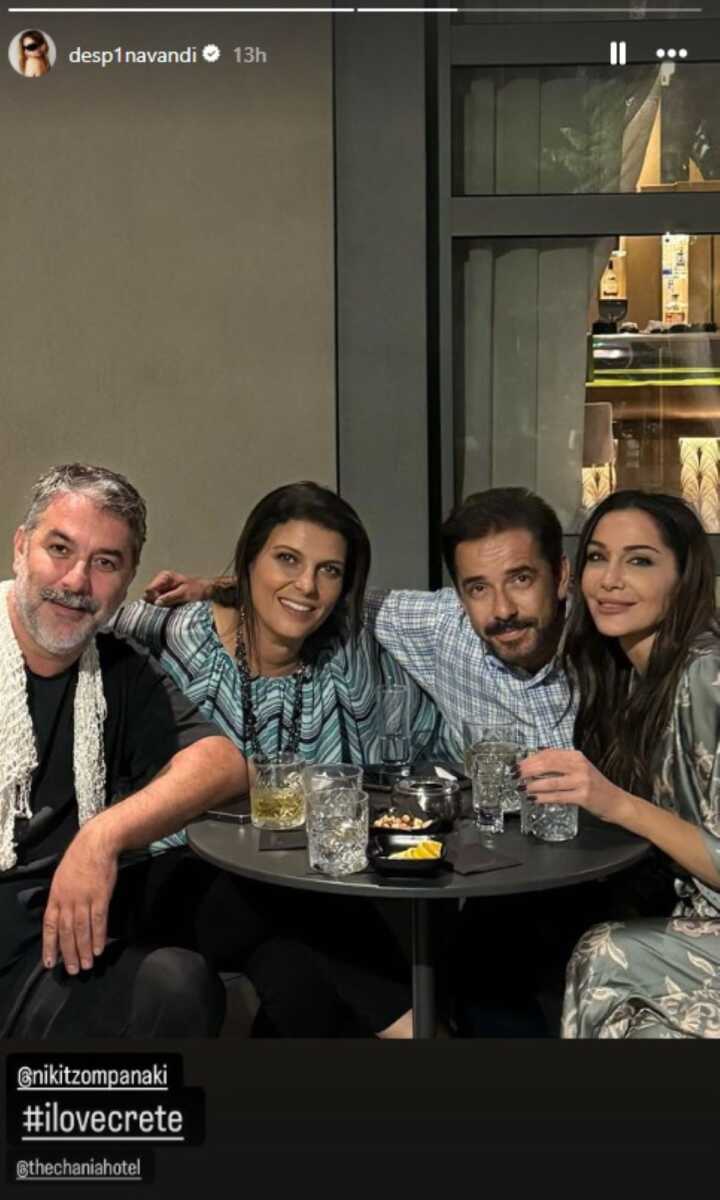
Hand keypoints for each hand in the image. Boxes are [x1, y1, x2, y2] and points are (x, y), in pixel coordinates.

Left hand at [42, 823, 118, 974]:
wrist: (96, 844)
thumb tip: (60, 916)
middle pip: (66, 932)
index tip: (50, 963)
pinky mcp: (100, 897)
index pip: (49, 926)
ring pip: (81, 930)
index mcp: (55, 896)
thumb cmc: (79, 859)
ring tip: (86, 965)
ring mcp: (84, 899)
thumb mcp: (61, 877)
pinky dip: (98, 937)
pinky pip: (98, 921)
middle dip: (68, 953)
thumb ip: (60, 898)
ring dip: (83, 950)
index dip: (49, 945)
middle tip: (72, 970)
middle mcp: (67, 901)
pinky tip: (98, 949)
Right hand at [143, 569, 210, 606]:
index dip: (153, 598)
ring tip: (170, 608)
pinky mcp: (164, 597)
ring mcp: (161, 589)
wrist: (205, 591)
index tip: (160, 605)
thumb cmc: (197, 589)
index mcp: (164, 577)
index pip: (149, 590)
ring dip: (159, 606)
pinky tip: (169, 609)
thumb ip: (170, 597)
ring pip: (152, 601)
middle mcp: (160, 582)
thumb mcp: (184, 593)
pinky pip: (158, 603)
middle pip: (149, 596)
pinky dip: (162, 607)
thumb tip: (156, 602)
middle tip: (166, 608)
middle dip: (155, 603)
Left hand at [518, 749, 632, 825]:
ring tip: (522, 788)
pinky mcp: (583, 796)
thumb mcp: (579, 767)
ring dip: (533, 785)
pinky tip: (535, 799)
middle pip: (548, 764)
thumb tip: (537, 752)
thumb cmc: (594, 785)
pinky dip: (544, 798)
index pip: (549, 754)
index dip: (530, 758)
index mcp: (576, 756)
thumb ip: (560, 760)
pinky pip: (558, 796)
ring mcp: (582, 781)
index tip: (518, 764)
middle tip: (516, 775)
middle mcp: (579, 766)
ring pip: (551, 781)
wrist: (615, 801)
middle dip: (528, 770)